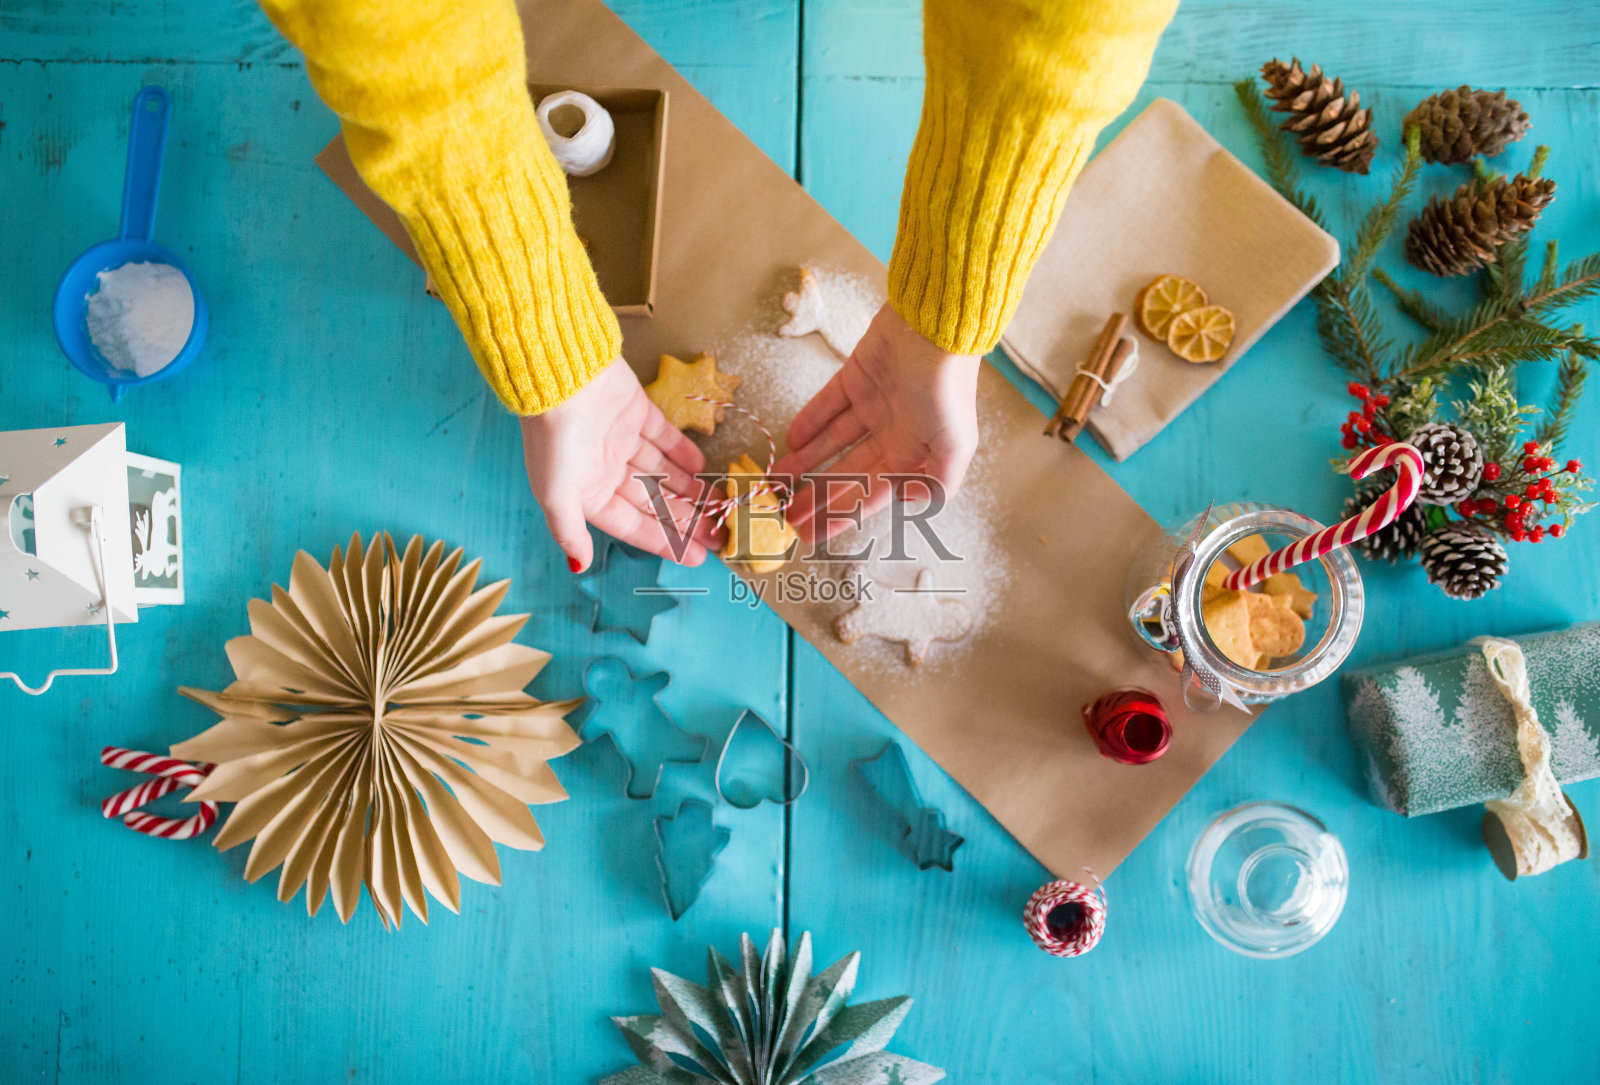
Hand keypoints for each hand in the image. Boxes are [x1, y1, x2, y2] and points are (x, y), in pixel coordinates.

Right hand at [521, 358, 716, 571]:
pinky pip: (664, 437)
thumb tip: (579, 566)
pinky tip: (702, 467)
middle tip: (718, 533)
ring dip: (689, 488)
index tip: (696, 557)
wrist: (559, 375)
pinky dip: (682, 451)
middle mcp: (605, 469)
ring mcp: (621, 439)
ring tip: (718, 503)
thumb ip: (569, 532)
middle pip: (653, 500)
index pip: (633, 525)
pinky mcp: (635, 411)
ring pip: (662, 471)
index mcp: (587, 493)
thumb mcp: (556, 495)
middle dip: (684, 519)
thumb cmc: (554, 440)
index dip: (664, 542)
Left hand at [772, 303, 979, 542]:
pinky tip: (789, 442)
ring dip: (805, 463)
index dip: (840, 516)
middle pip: (846, 473)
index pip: (869, 494)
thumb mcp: (954, 446)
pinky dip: (809, 422)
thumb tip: (908, 506)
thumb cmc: (946, 387)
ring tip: (777, 482)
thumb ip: (937, 484)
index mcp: (915, 454)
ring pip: (832, 443)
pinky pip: (827, 406)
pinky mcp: (857, 377)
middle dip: (816, 495)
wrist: (936, 324)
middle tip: (785, 514)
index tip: (811, 534)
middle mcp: (894, 433)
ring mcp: (874, 405)